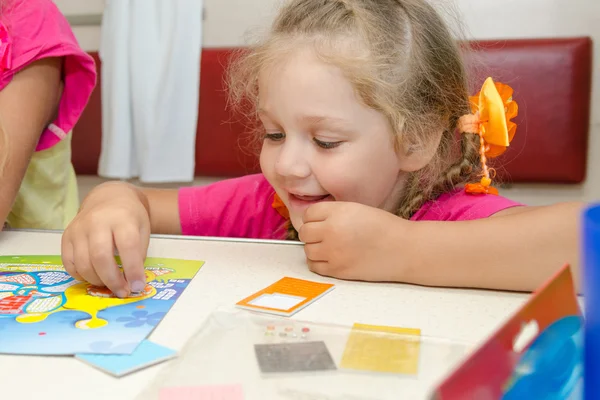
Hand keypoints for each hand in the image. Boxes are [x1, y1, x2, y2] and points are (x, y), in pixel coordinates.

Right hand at [61, 182, 150, 297]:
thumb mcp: (142, 229)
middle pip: (100, 257)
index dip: (133, 269)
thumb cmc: (129, 217)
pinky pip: (69, 263)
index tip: (138, 286)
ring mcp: (78, 229)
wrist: (108, 198)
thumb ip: (138, 253)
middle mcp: (97, 222)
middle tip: (123, 292)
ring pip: (83, 263)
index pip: (127, 246)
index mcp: (121, 218)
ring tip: (110, 285)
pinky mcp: (66, 236)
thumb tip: (133, 282)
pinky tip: (94, 277)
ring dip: (97, 281)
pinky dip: (81, 276)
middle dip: (112, 280)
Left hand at [298, 202, 407, 281]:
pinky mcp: (337, 270)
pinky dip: (319, 262)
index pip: (308, 213)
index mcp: (338, 212)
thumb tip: (314, 221)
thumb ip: (334, 212)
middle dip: (312, 233)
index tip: (322, 221)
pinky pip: (314, 266)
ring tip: (329, 247)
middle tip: (324, 234)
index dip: (314, 217)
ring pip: (307, 250)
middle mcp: (331, 231)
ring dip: (315, 248)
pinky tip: (331, 258)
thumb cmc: (385, 228)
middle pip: (304, 232)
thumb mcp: (358, 209)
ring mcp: (333, 252)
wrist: (403, 250)